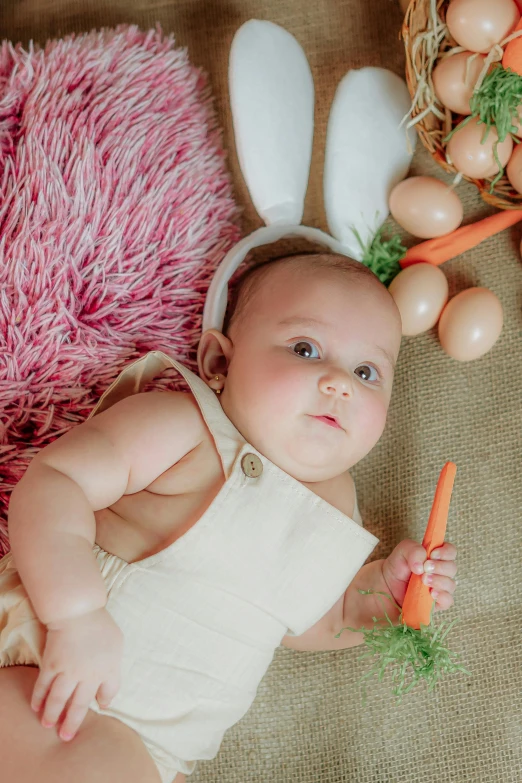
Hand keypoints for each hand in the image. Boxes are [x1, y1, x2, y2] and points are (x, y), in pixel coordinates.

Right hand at [31, 606, 122, 741]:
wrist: (78, 611)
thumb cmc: (100, 626)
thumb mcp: (117, 645)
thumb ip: (113, 672)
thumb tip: (106, 698)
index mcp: (108, 669)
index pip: (109, 693)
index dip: (105, 701)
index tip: (99, 708)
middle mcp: (88, 675)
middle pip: (80, 705)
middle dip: (72, 723)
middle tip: (66, 737)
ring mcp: (68, 672)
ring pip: (59, 700)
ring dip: (52, 715)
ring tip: (47, 725)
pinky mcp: (52, 665)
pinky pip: (43, 686)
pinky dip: (38, 698)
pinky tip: (35, 706)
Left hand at [382, 539, 457, 613]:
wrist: (386, 586)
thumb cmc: (397, 566)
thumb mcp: (402, 551)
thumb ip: (413, 550)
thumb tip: (422, 565)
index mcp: (436, 557)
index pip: (450, 551)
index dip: (445, 551)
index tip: (432, 554)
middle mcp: (440, 572)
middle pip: (452, 568)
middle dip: (440, 567)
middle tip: (425, 568)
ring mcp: (439, 588)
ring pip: (451, 584)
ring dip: (439, 581)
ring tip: (424, 580)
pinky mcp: (436, 603)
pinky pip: (448, 601)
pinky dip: (442, 596)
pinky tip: (432, 593)